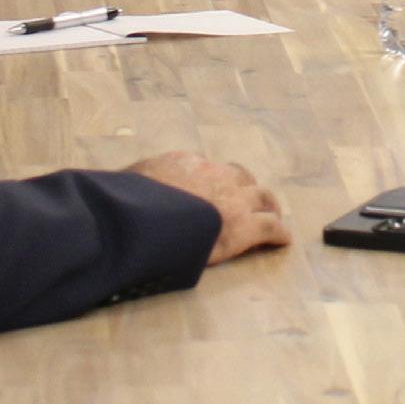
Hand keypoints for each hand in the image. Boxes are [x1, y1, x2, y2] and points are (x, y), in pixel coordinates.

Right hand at [124, 151, 289, 264]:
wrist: (150, 215)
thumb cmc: (130, 202)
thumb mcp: (129, 182)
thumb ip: (135, 186)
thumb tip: (120, 193)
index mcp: (185, 163)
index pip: (207, 169)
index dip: (212, 182)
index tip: (211, 191)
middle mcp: (214, 174)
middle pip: (240, 177)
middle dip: (246, 188)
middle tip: (250, 198)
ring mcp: (233, 199)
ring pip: (262, 197)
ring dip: (267, 205)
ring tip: (272, 214)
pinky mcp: (245, 226)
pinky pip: (271, 227)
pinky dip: (279, 233)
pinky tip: (284, 240)